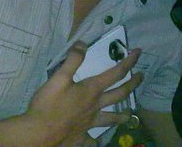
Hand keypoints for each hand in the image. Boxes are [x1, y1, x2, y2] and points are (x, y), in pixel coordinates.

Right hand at [20, 41, 142, 146]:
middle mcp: (95, 106)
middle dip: (132, 84)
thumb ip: (73, 60)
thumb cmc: (48, 105)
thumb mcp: (59, 77)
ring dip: (121, 115)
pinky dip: (95, 140)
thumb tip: (83, 44)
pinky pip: (91, 139)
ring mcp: (89, 123)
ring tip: (128, 114)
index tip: (138, 53)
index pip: (116, 73)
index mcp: (92, 90)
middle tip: (142, 76)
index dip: (129, 61)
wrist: (39, 134)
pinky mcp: (80, 137)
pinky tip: (97, 141)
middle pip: (119, 94)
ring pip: (110, 119)